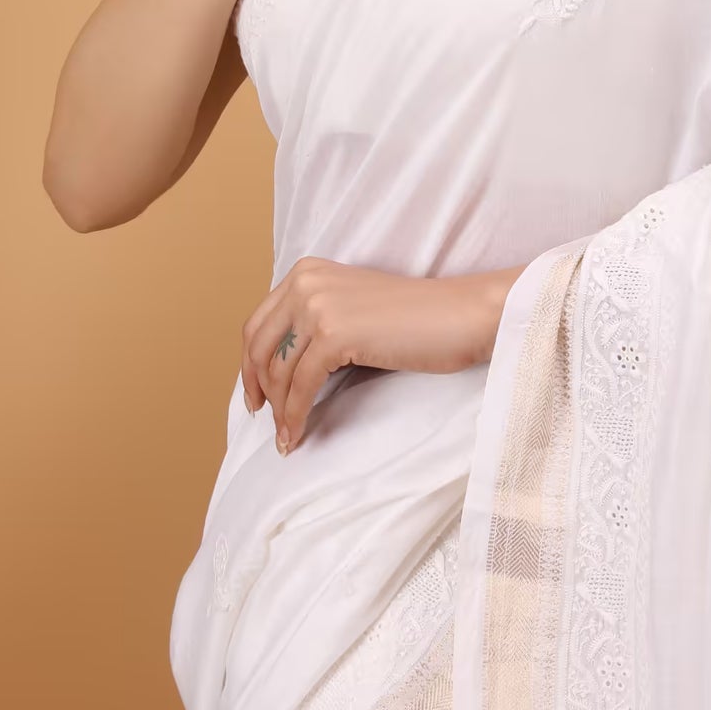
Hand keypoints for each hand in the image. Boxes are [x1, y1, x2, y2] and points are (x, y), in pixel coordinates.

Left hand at [240, 256, 522, 452]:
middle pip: (259, 348)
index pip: (258, 324)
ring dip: (280, 412)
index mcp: (306, 272)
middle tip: (267, 421)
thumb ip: (315, 323)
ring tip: (288, 437)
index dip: (250, 366)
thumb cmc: (416, 319)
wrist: (460, 314)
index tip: (255, 396)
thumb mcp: (352, 309)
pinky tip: (298, 436)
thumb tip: (277, 370)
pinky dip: (295, 417)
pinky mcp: (333, 333)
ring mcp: (318, 305)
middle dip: (258, 390)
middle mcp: (305, 282)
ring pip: (279, 372)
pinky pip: (300, 387)